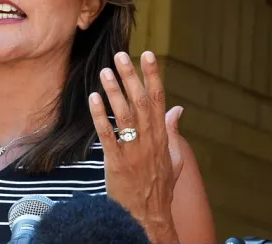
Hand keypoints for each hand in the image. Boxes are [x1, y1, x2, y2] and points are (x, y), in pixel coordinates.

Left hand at [88, 51, 183, 243]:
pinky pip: (107, 134)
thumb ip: (173, 132)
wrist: (148, 216)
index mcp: (163, 137)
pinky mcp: (116, 162)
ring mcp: (133, 151)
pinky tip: (93, 98)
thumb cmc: (160, 187)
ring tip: (104, 71)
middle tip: (120, 55)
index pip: (159, 100)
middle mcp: (150, 140)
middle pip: (141, 102)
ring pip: (124, 115)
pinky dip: (100, 115)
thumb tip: (178, 110)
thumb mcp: (174, 159)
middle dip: (131, 77)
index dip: (153, 76)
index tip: (147, 55)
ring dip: (114, 91)